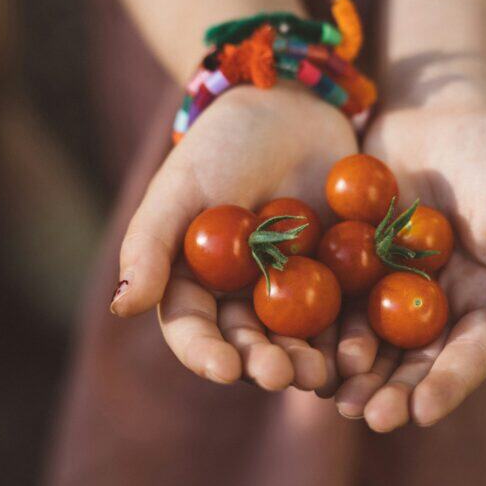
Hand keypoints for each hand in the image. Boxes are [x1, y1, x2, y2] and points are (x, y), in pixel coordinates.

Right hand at [110, 84, 357, 392]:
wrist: (292, 108)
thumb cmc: (224, 144)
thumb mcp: (180, 187)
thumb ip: (150, 245)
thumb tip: (121, 306)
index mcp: (198, 286)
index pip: (194, 331)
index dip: (206, 354)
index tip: (224, 368)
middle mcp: (244, 299)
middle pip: (251, 346)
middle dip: (265, 366)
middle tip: (284, 377)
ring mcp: (294, 293)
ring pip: (300, 342)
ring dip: (311, 363)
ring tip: (324, 375)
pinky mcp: (341, 280)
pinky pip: (348, 315)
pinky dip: (354, 336)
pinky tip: (364, 350)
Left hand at [334, 101, 485, 430]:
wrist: (437, 106)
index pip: (469, 354)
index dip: (447, 385)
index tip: (420, 412)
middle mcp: (438, 305)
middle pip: (415, 361)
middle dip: (393, 392)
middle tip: (365, 416)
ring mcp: (392, 288)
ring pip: (372, 343)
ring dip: (353, 373)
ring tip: (329, 397)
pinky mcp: (352, 265)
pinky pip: (334, 303)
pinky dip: (320, 329)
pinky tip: (299, 349)